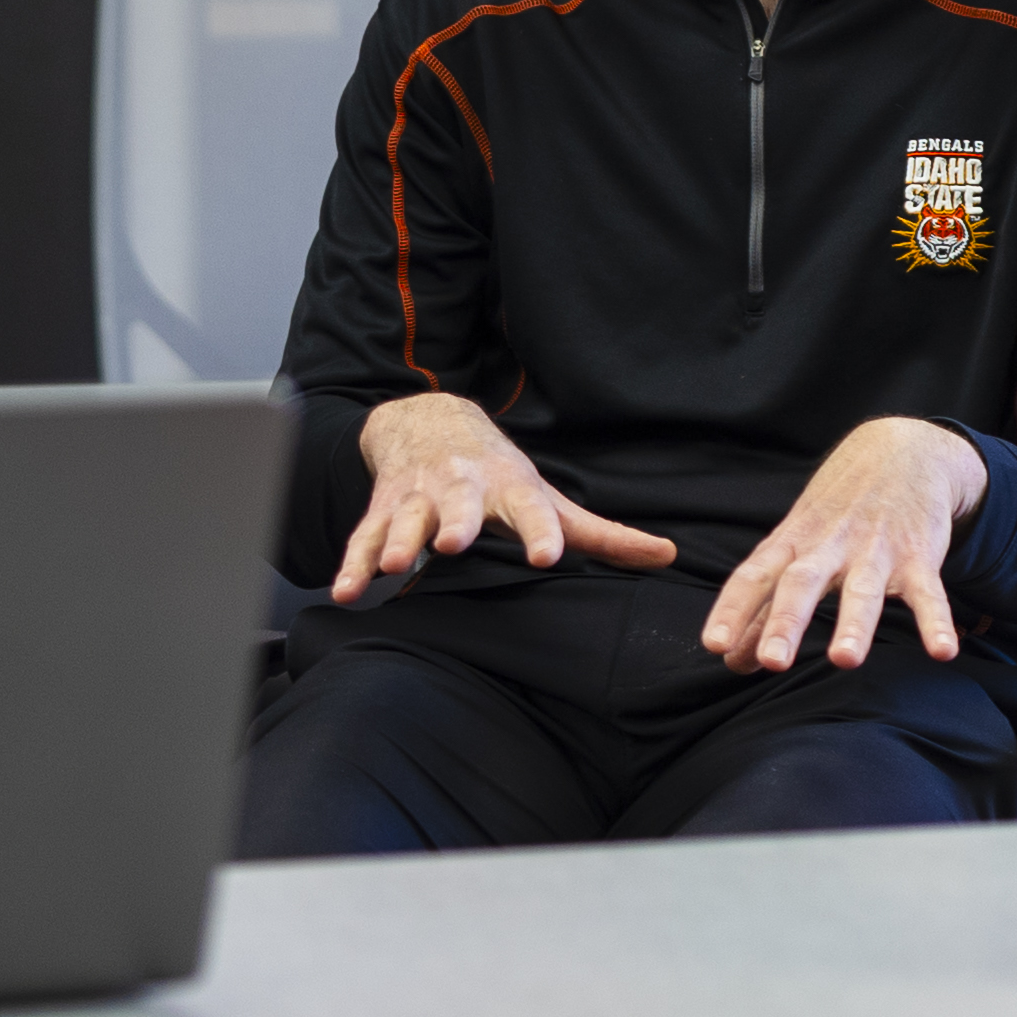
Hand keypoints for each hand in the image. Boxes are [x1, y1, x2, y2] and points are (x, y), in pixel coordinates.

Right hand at [335, 394, 680, 604]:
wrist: (428, 423)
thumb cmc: (497, 474)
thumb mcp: (547, 496)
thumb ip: (601, 534)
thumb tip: (667, 556)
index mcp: (509, 488)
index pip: (531, 511)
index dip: (540, 532)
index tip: (547, 556)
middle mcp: (461, 489)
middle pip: (459, 506)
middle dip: (456, 522)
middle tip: (455, 543)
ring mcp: (417, 498)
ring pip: (406, 520)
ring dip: (399, 541)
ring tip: (396, 565)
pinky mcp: (382, 510)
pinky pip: (365, 539)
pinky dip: (354, 565)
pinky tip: (349, 593)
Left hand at [701, 417, 985, 673]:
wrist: (902, 451)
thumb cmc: (836, 512)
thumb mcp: (794, 548)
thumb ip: (763, 606)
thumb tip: (731, 661)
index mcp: (793, 544)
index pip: (754, 576)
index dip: (732, 610)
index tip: (714, 645)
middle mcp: (829, 546)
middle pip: (802, 584)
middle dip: (786, 622)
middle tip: (772, 662)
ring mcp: (875, 550)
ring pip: (863, 590)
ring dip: (853, 625)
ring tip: (845, 660)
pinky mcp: (919, 557)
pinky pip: (929, 594)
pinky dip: (937, 622)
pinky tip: (943, 651)